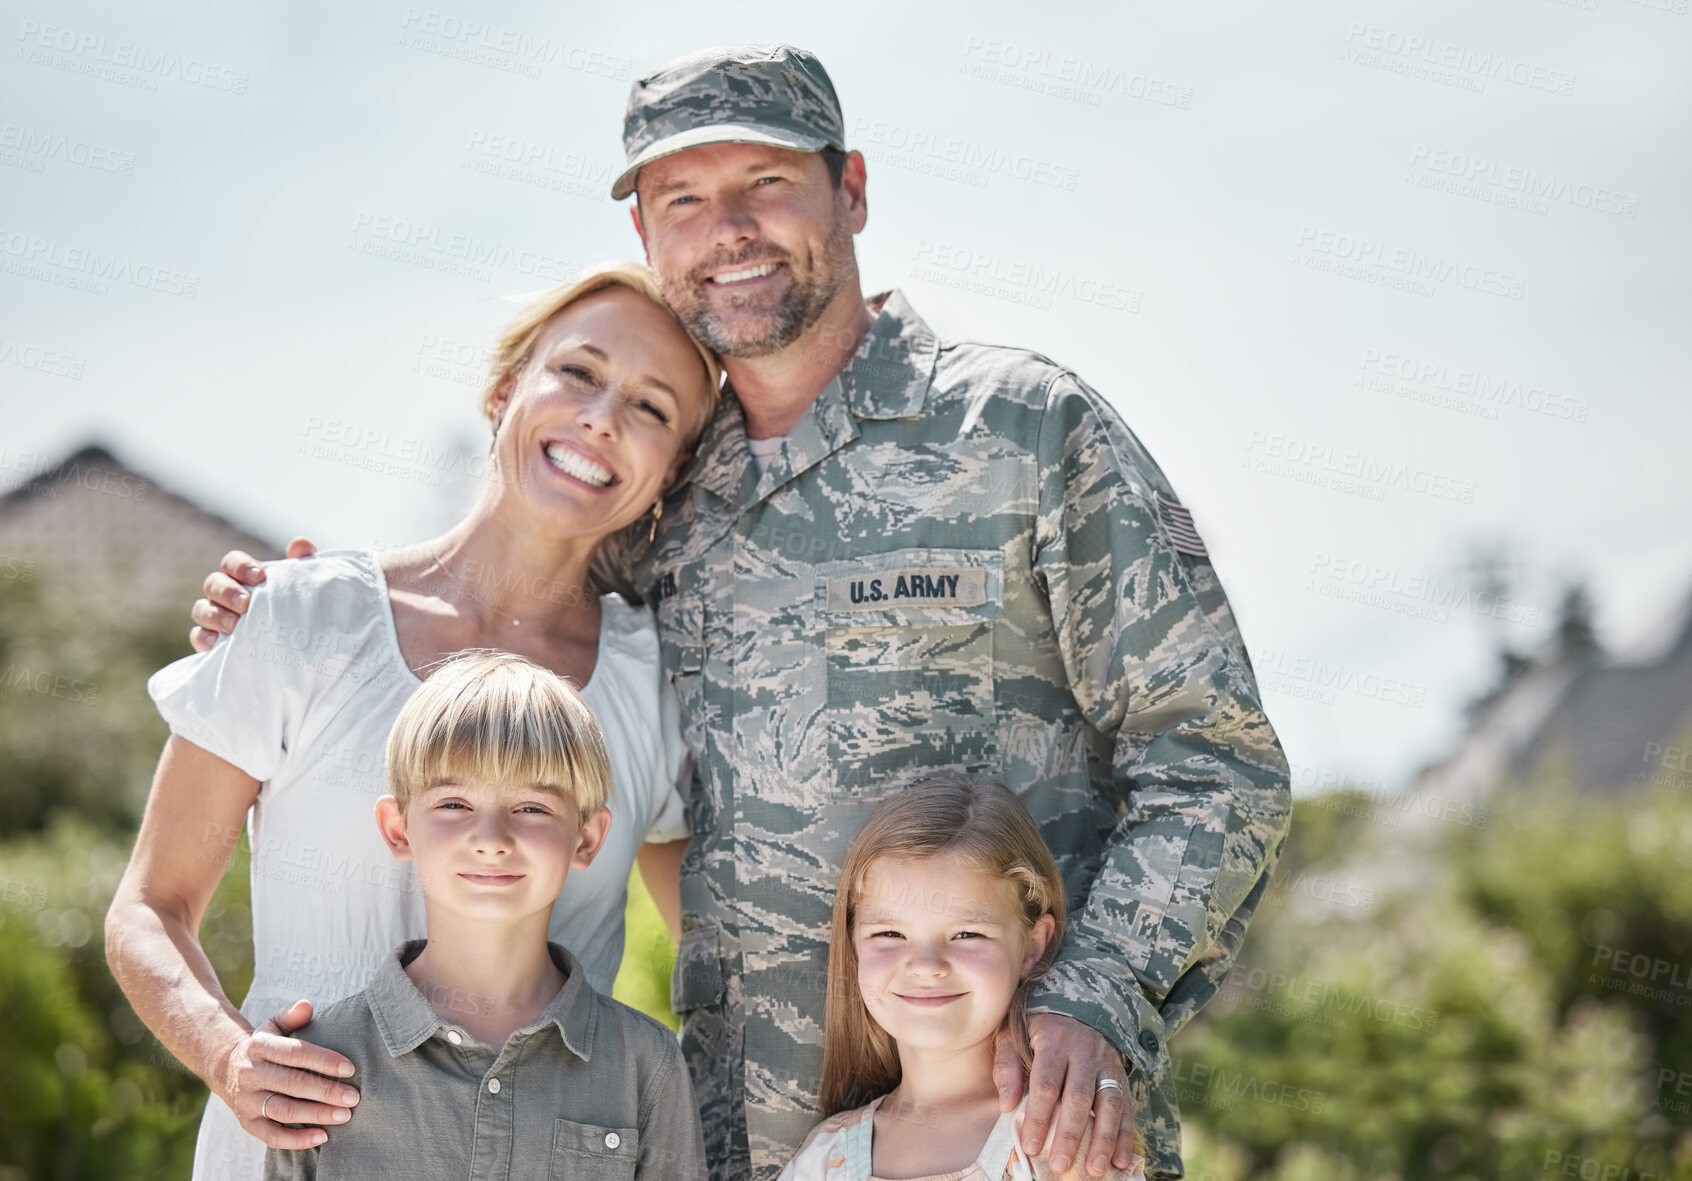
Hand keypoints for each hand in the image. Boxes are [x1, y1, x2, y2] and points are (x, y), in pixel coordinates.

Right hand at [189, 538, 316, 651]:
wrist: (299, 644)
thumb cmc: (298, 610)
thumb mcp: (305, 587)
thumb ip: (303, 563)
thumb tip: (300, 543)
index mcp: (245, 577)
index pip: (232, 562)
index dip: (241, 566)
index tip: (260, 577)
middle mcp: (226, 594)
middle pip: (213, 583)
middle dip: (228, 591)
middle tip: (245, 604)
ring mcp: (215, 617)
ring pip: (201, 609)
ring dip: (215, 615)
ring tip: (234, 625)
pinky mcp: (211, 642)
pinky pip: (198, 636)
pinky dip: (205, 637)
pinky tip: (217, 642)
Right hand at [214, 1000, 357, 1148]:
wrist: (225, 1067)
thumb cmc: (264, 1046)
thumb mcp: (273, 1025)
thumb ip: (290, 1015)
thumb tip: (307, 1006)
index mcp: (260, 1047)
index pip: (294, 1053)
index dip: (323, 1060)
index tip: (350, 1068)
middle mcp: (250, 1073)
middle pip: (292, 1084)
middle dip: (326, 1091)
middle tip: (354, 1097)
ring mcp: (247, 1100)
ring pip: (283, 1110)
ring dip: (316, 1115)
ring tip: (345, 1115)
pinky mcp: (246, 1123)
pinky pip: (271, 1136)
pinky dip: (296, 1140)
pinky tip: (322, 1137)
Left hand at [994, 1013, 1136, 1176]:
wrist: (1076, 998)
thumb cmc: (1036, 1024)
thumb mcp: (1013, 1034)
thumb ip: (1007, 1067)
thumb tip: (1007, 1105)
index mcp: (1054, 1040)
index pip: (1047, 1084)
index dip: (1039, 1117)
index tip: (1031, 1146)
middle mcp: (1085, 1051)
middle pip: (1079, 1097)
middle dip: (1070, 1134)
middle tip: (1059, 1165)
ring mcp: (1107, 1063)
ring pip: (1110, 1103)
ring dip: (1104, 1139)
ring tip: (1095, 1169)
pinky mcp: (1121, 1074)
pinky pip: (1127, 1105)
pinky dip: (1126, 1134)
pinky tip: (1120, 1159)